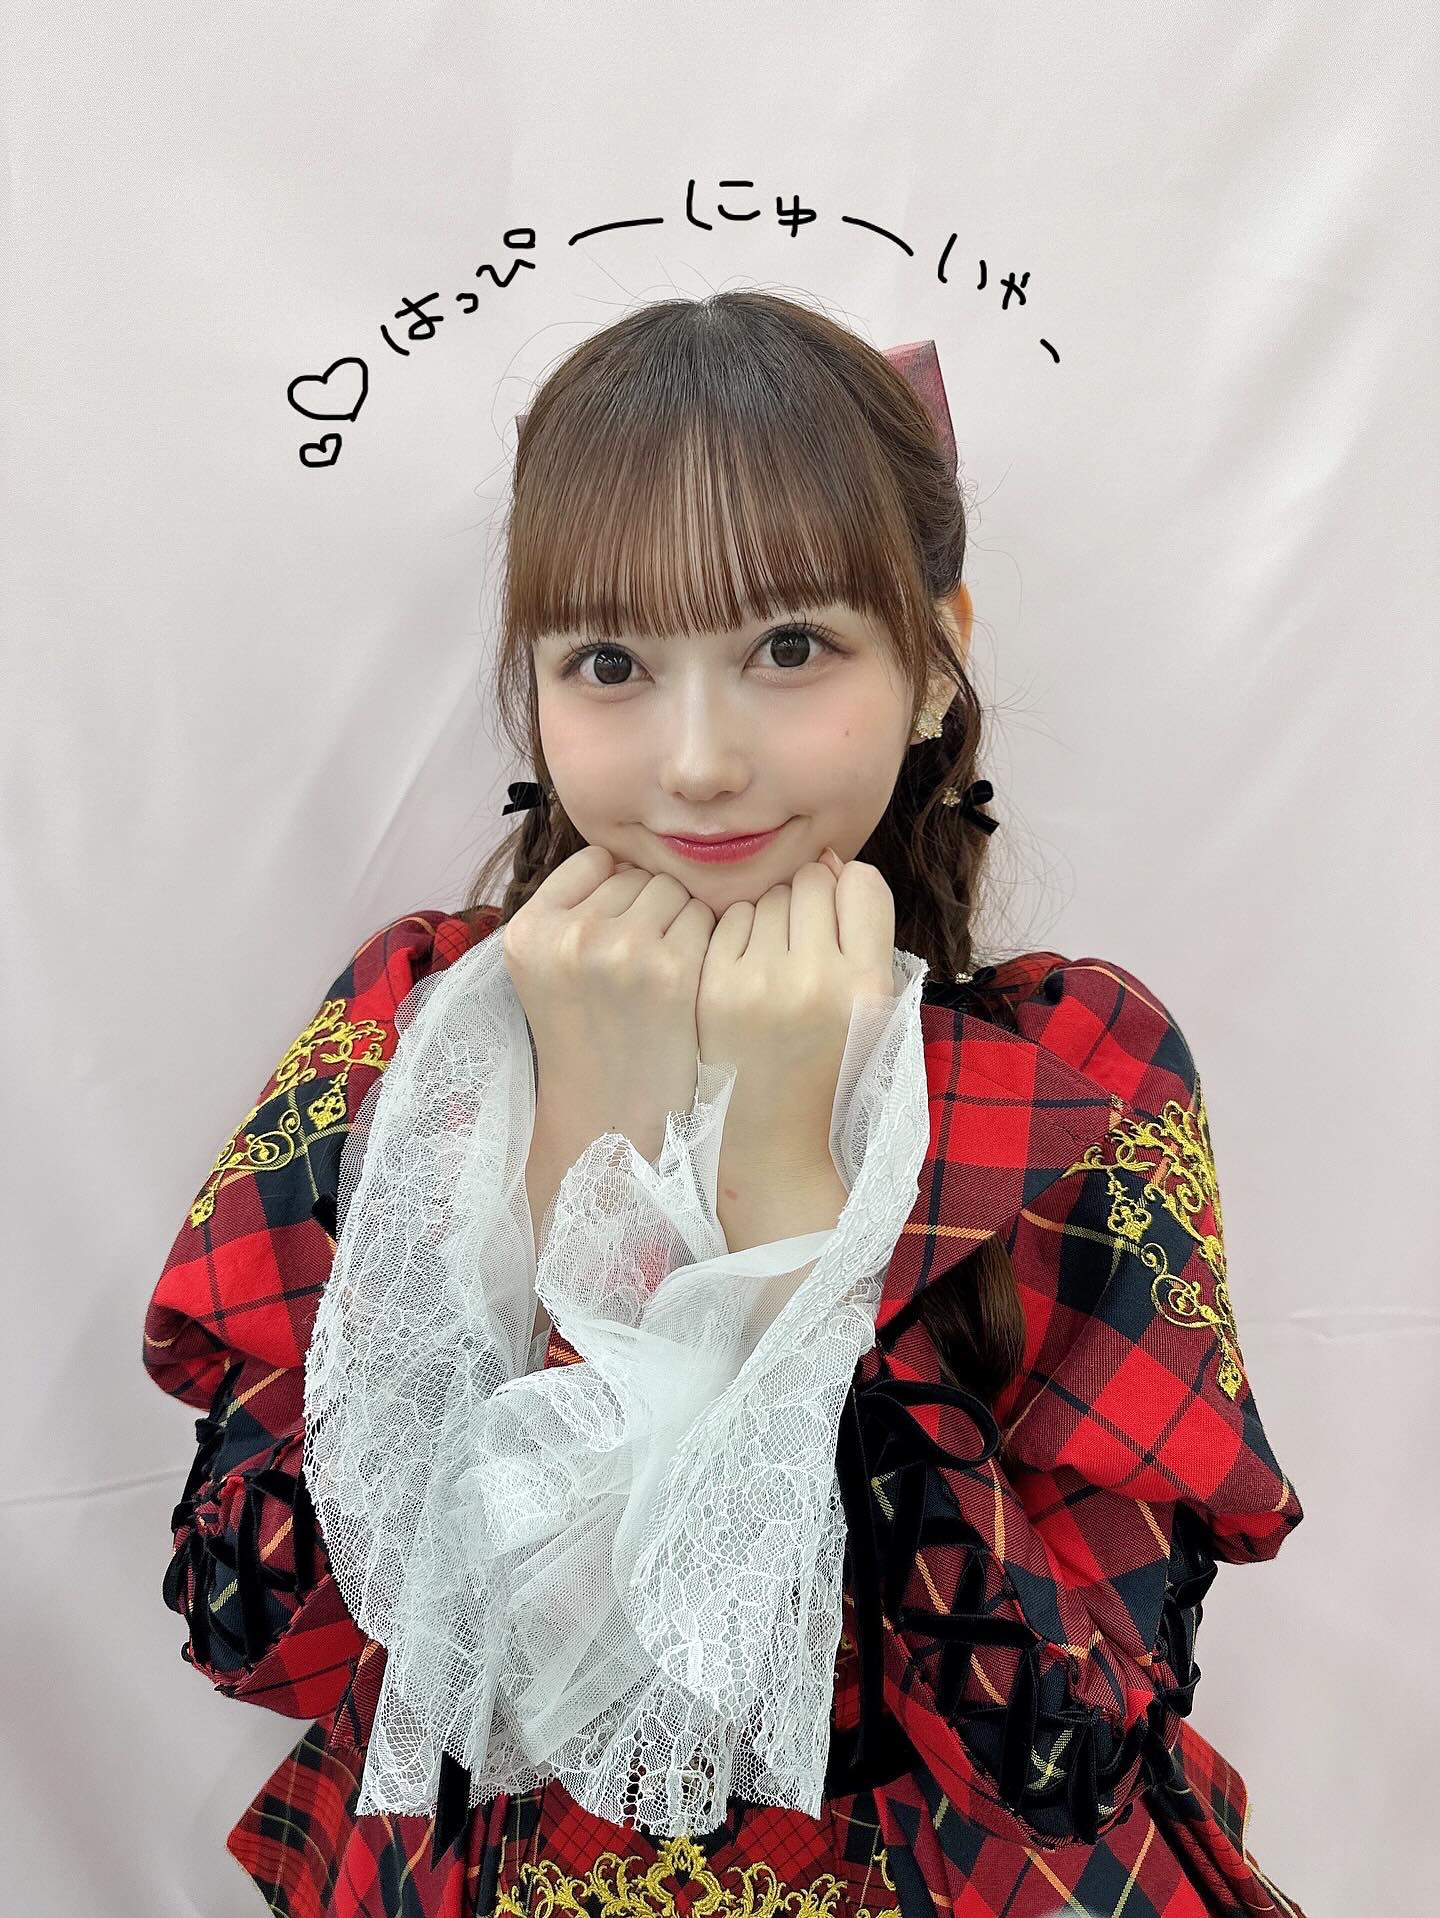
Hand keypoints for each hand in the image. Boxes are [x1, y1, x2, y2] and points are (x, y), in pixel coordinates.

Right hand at [502, 845, 716, 1163]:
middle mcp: (569, 935)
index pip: (595, 861)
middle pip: (637, 874)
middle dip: (648, 909)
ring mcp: (622, 950)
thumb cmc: (589, 1034)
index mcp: (527, 931)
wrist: (614, 1116)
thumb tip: (631, 851)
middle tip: (637, 967)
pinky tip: (686, 985)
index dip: (614, 894)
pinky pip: (705, 920)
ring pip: (675, 891)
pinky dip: (705, 945)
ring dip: (680, 923)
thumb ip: (573, 905)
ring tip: (659, 975)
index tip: (611, 938)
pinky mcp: (672, 971)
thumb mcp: (549, 968)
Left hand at [696, 847, 897, 1179]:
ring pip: (768, 895)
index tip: (840, 920)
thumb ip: (859, 933)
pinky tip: (743, 976)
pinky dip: (736, 937)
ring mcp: (756, 983)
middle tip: (802, 946)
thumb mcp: (870, 1008)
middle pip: (812, 880)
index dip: (848, 892)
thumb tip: (826, 860)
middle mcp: (814, 979)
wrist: (770, 1142)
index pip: (860, 881)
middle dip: (808, 901)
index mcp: (867, 984)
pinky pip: (729, 920)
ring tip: (773, 967)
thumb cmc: (828, 1067)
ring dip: (771, 916)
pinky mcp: (711, 988)